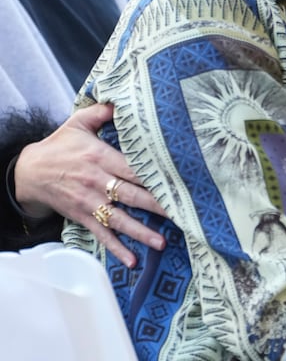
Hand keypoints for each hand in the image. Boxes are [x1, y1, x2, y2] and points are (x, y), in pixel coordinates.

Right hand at [12, 104, 167, 268]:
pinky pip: (102, 235)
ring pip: (120, 219)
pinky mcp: (84, 217)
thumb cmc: (59, 146)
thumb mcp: (77, 123)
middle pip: (132, 196)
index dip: (155, 177)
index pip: (133, 169)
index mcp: (101, 157)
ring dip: (141, 232)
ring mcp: (91, 203)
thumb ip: (101, 112)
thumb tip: (121, 99)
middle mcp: (98, 182)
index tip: (177, 183)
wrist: (29, 172)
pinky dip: (117, 249)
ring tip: (162, 243)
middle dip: (157, 206)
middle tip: (181, 215)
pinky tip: (132, 261)